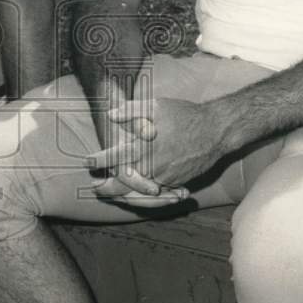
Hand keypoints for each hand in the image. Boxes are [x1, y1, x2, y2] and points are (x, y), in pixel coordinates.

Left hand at [86, 97, 229, 190]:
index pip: (115, 157)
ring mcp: (165, 177)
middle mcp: (153, 165)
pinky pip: (157, 193)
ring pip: (140, 192)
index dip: (99, 160)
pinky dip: (145, 196)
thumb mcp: (156, 105)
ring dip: (124, 194)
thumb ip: (132, 110)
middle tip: (95, 187)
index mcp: (144, 147)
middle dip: (107, 187)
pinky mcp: (176, 182)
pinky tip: (136, 194)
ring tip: (111, 194)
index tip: (87, 162)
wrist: (215, 130)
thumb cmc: (184, 115)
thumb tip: (111, 115)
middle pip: (124, 184)